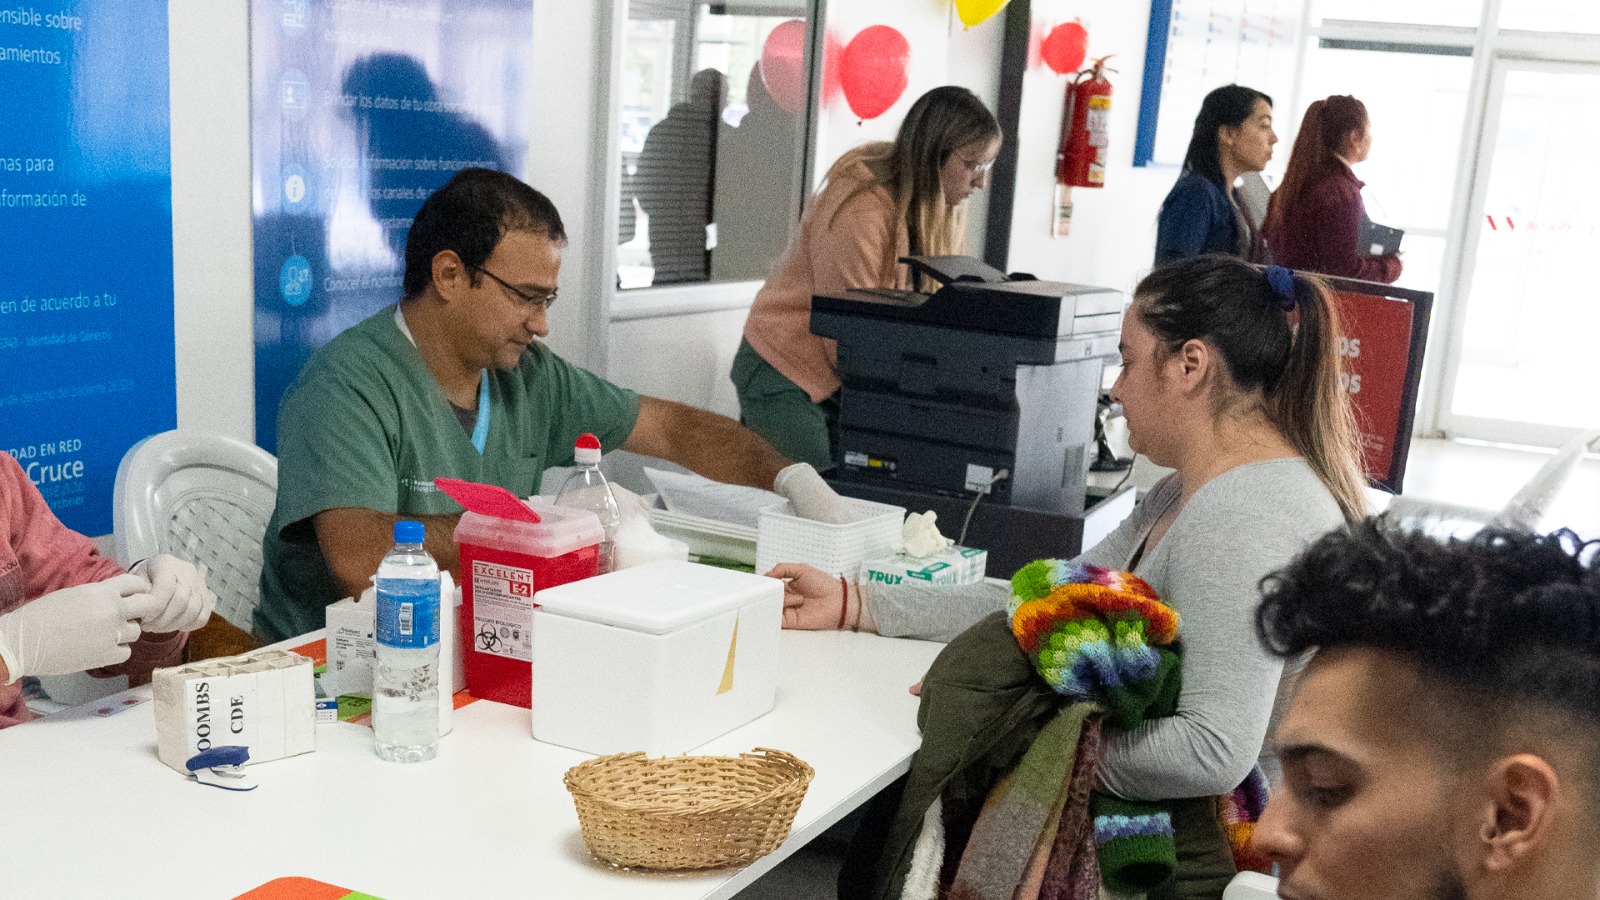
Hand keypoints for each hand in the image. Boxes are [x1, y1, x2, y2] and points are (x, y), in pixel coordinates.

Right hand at [0, 575, 151, 680]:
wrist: (24, 641)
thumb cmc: (42, 616)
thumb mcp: (74, 594)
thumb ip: (99, 595)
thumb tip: (117, 598)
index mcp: (102, 591)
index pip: (136, 583)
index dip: (139, 589)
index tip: (136, 595)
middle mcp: (113, 610)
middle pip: (149, 605)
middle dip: (144, 610)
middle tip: (134, 616)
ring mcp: (112, 633)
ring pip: (137, 631)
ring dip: (127, 632)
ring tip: (108, 634)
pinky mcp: (107, 655)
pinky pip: (127, 651)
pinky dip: (118, 651)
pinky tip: (102, 649)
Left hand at [130, 555, 216, 632]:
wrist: (154, 577)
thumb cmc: (141, 583)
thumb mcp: (133, 583)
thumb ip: (137, 595)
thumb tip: (142, 612)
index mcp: (165, 563)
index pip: (167, 587)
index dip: (156, 607)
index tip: (143, 619)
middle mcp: (186, 570)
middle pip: (182, 600)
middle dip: (163, 620)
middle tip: (148, 627)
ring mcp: (199, 583)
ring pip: (193, 610)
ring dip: (174, 625)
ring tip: (158, 627)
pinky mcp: (206, 596)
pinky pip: (203, 616)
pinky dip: (189, 625)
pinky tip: (174, 625)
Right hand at [766, 563, 846, 629]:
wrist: (838, 601)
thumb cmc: (825, 584)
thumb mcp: (802, 569)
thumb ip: (783, 568)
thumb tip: (767, 574)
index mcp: (788, 586)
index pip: (770, 584)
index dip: (766, 583)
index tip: (764, 580)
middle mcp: (786, 598)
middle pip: (769, 596)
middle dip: (770, 592)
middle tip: (780, 590)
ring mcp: (788, 610)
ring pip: (771, 606)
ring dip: (779, 601)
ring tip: (799, 598)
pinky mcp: (790, 621)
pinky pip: (775, 619)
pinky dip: (773, 615)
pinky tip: (782, 608)